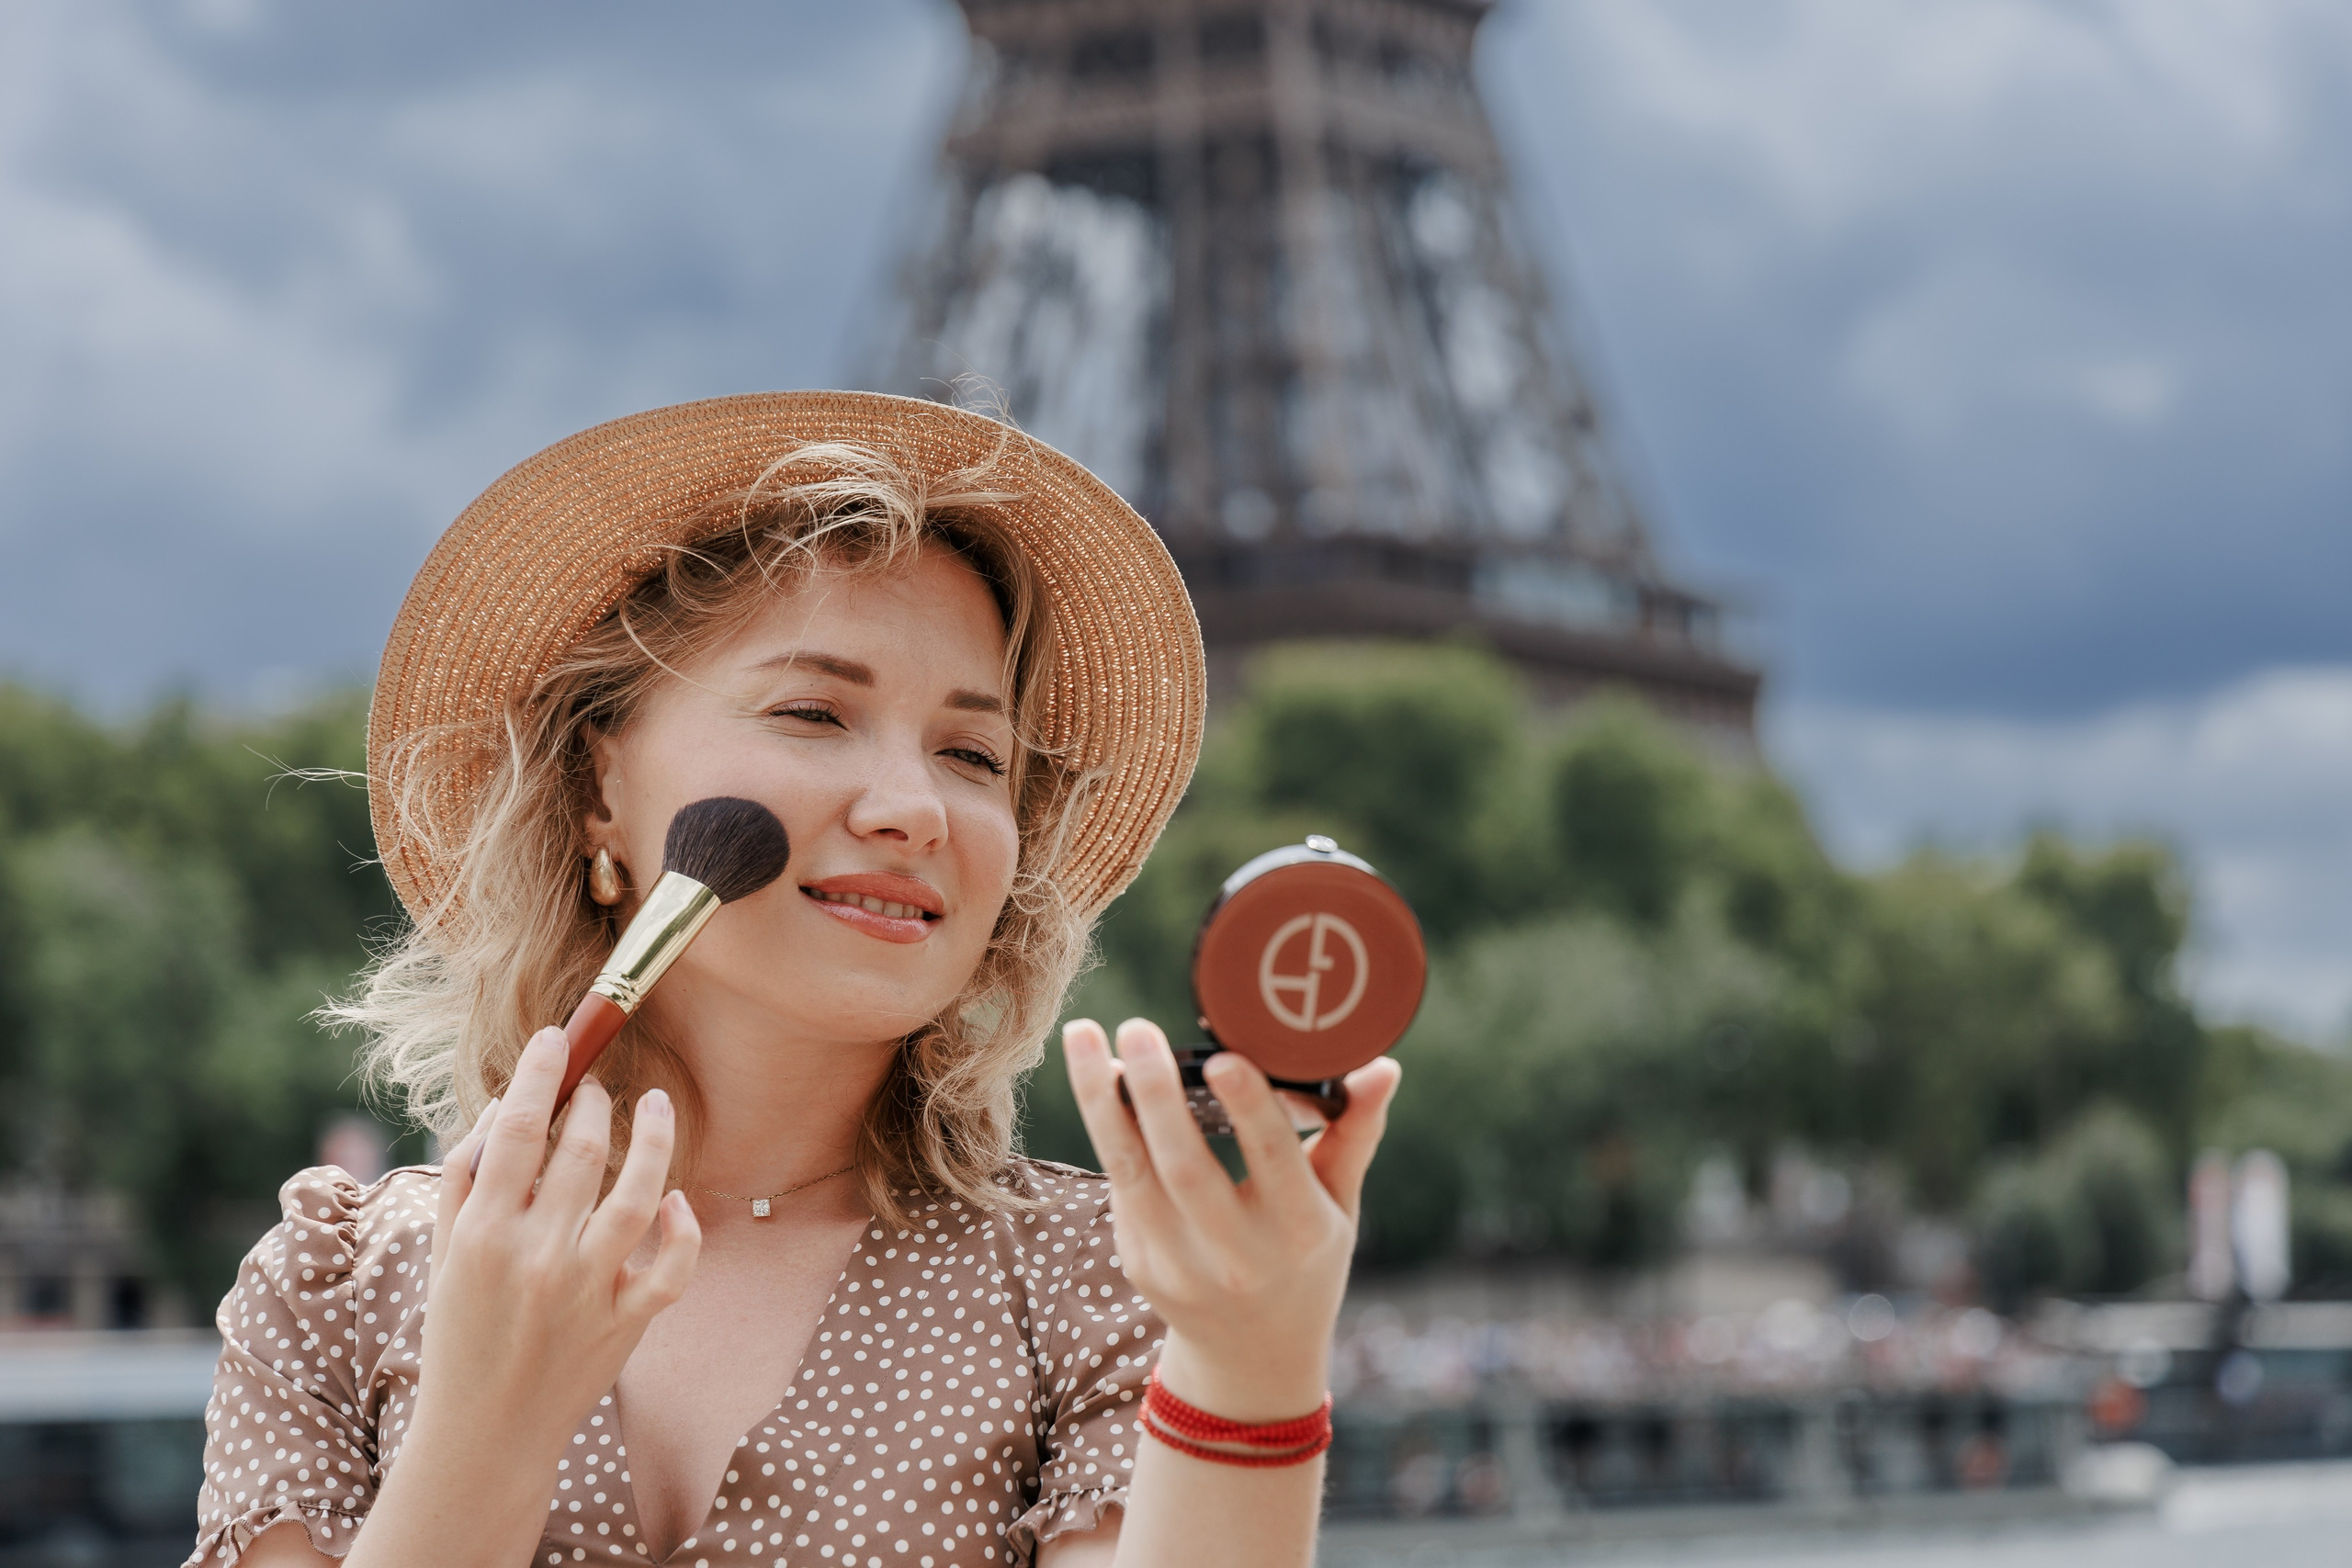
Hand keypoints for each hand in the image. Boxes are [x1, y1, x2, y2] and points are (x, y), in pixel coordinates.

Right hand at [418, 1027, 701, 1462]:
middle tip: (596, 1086)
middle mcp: (538, 1258)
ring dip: (654, 1139)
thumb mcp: (445, 1255)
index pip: (519, 1131)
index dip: (541, 1074)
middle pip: (583, 1151)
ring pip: (638, 1195)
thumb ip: (468, 1179)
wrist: (485, 1435)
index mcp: (484, 1236)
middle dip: (595, 1102)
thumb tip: (503, 1107)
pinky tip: (673, 1197)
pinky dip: (684, 1228)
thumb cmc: (460, 1333)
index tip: (555, 1040)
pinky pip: (673, 1266)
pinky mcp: (626, 1324)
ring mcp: (588, 1292)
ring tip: (656, 1103)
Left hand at [1060, 1017, 1401, 1420]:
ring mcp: (1179, 1265)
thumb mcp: (1340, 1205)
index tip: (1222, 1057)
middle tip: (1137, 1028)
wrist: (1253, 1357)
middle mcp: (1237, 1256)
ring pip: (1130, 1171)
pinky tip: (1095, 1079)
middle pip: (1185, 1166)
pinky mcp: (1138, 1263)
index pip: (1274, 1162)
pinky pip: (1119, 1184)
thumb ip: (1354, 1132)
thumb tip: (1382, 1065)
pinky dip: (1105, 1127)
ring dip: (1101, 1100)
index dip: (1249, 1109)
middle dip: (1156, 1093)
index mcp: (1300, 1233)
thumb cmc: (1306, 1259)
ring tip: (1083, 1036)